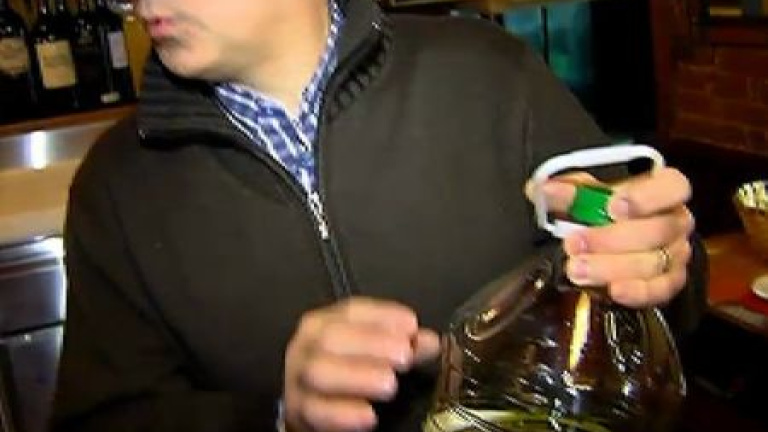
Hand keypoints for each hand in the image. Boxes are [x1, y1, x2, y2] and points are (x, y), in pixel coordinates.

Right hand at [283, 297, 440, 431]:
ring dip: (357, 375)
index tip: (411, 325)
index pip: (351, 311)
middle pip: (332, 338)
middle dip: (371, 344)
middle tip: (404, 356)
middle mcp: (306, 346)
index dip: (382, 316)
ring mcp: (297, 379)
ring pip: (319, 372)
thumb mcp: (367, 352)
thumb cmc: (339, 371)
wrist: (306, 403)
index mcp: (324, 323)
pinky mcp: (298, 411)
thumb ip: (399, 345)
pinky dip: (342, 414)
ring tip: (390, 383)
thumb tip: (429, 341)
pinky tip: (369, 415)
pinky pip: (315, 411)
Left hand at [529, 167, 694, 307]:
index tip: (612, 205)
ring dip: (611, 267)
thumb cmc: (609, 210)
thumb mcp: (590, 193)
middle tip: (576, 243)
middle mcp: (676, 221)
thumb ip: (570, 190)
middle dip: (611, 239)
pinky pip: (659, 290)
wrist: (618, 239)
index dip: (645, 197)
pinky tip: (613, 290)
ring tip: (579, 268)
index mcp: (664, 190)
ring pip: (653, 262)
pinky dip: (636, 291)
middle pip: (657, 230)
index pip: (673, 187)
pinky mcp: (670, 281)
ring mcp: (675, 253)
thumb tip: (543, 190)